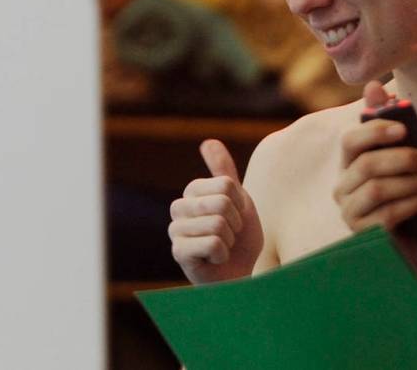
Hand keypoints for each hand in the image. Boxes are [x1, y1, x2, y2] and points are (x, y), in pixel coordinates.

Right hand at [168, 139, 263, 283]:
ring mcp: (176, 231)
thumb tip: (208, 141)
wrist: (240, 275)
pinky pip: (213, 243)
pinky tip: (215, 260)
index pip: (227, 184)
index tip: (237, 217)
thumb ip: (223, 172)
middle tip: (230, 235)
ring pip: (218, 223)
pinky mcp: (178, 253)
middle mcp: (178, 209)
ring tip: (223, 248)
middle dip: (236, 222)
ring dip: (230, 240)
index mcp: (192, 192)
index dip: (241, 204)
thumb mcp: (238, 200)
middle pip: (221, 202)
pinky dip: (223, 254)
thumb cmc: (239, 239)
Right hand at [332, 81, 416, 269]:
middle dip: (403, 158)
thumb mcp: (401, 158)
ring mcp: (350, 212)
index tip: (405, 128)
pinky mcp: (364, 234)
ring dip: (411, 181)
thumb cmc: (403, 193)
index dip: (376, 131)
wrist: (407, 241)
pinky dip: (413, 201)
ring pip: (377, 188)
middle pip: (367, 164)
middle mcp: (343, 187)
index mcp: (349, 164)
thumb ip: (390, 123)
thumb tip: (373, 86)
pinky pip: (388, 213)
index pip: (351, 140)